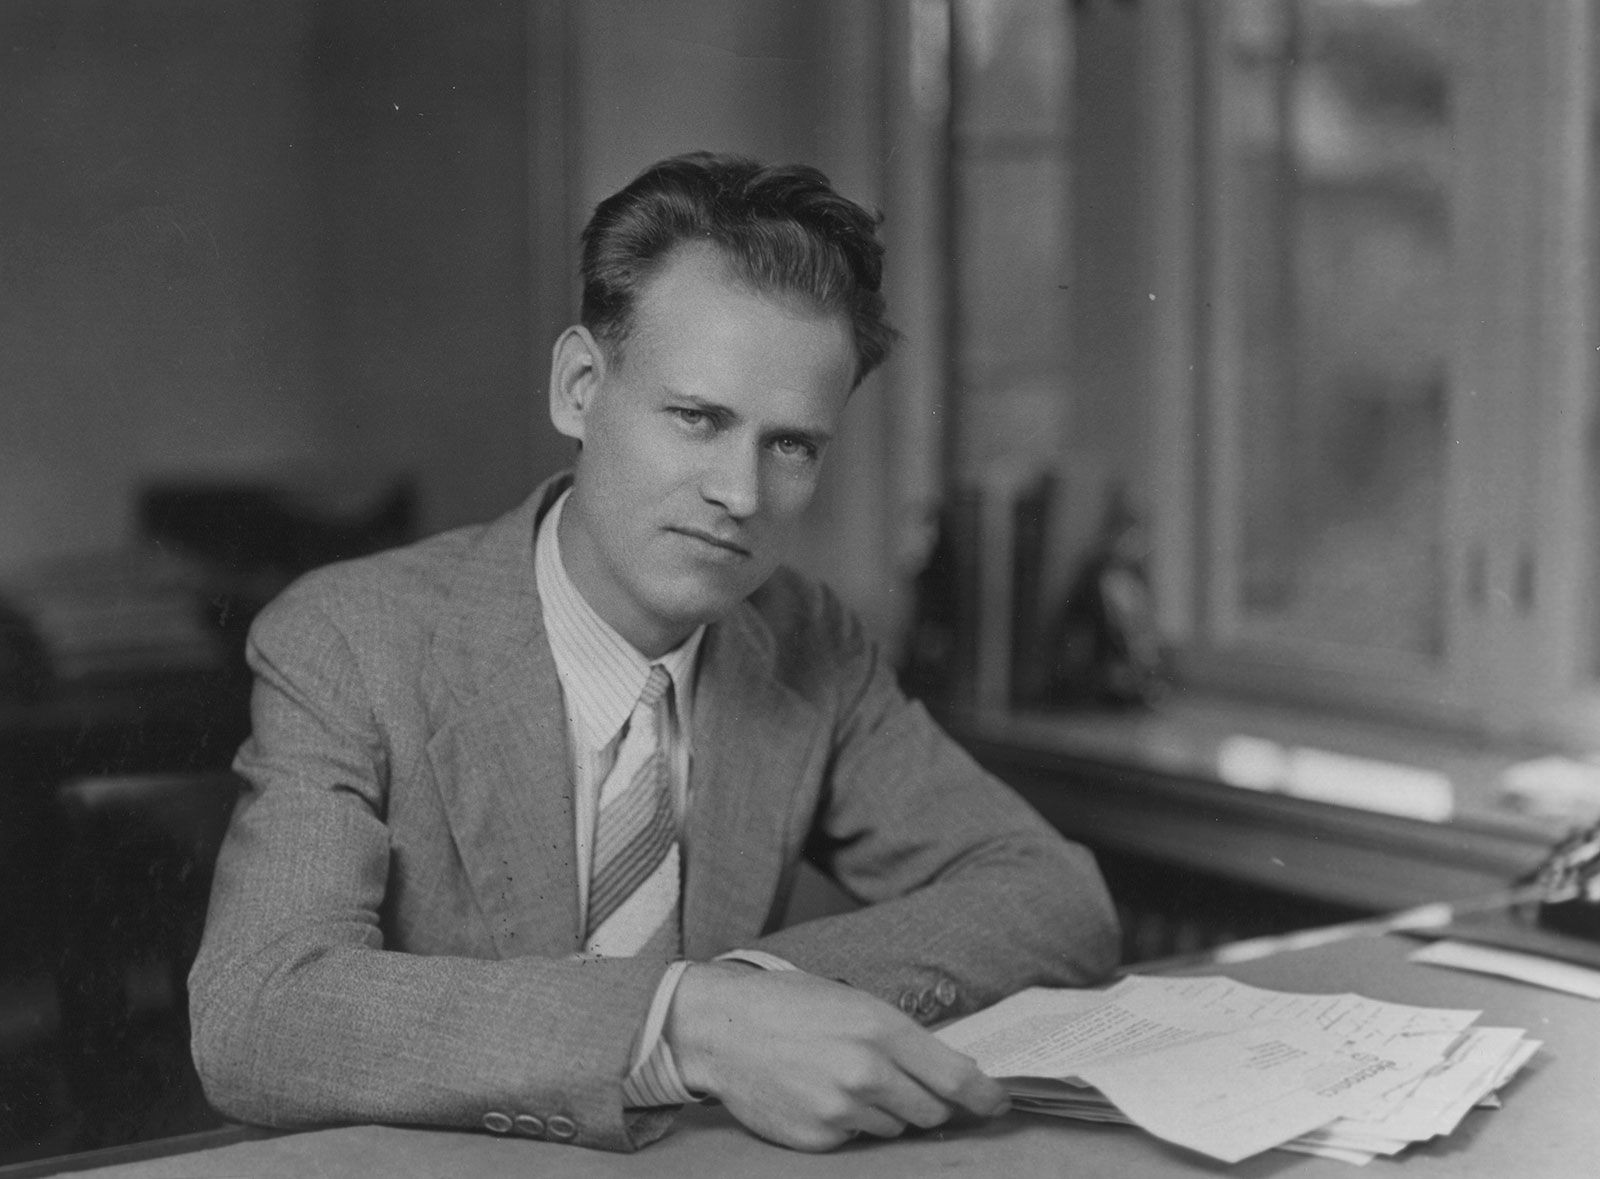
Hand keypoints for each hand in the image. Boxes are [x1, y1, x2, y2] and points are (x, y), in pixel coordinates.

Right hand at [664, 963, 1008, 1151]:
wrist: (722, 1028)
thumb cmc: (788, 1005)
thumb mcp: (853, 1002)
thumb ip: (900, 1038)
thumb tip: (948, 1073)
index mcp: (882, 1029)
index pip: (956, 1078)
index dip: (985, 1097)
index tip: (998, 1104)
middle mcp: (867, 1072)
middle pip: (931, 1112)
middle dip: (930, 1104)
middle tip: (911, 1088)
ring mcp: (842, 1110)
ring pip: (895, 1127)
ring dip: (886, 1112)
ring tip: (847, 1081)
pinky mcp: (819, 1137)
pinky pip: (857, 1139)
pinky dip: (850, 1124)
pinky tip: (821, 1095)